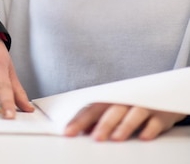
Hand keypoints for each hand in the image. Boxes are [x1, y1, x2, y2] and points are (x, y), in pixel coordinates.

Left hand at [64, 102, 185, 140]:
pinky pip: (155, 121)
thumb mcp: (115, 108)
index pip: (92, 109)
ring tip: (116, 138)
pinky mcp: (161, 113)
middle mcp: (126, 100)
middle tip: (95, 138)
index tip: (68, 132)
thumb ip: (99, 118)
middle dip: (103, 124)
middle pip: (112, 111)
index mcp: (110, 99)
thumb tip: (83, 130)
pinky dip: (150, 128)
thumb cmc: (133, 102)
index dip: (80, 120)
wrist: (163, 93)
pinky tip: (144, 137)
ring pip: (134, 114)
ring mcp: (144, 105)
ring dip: (125, 125)